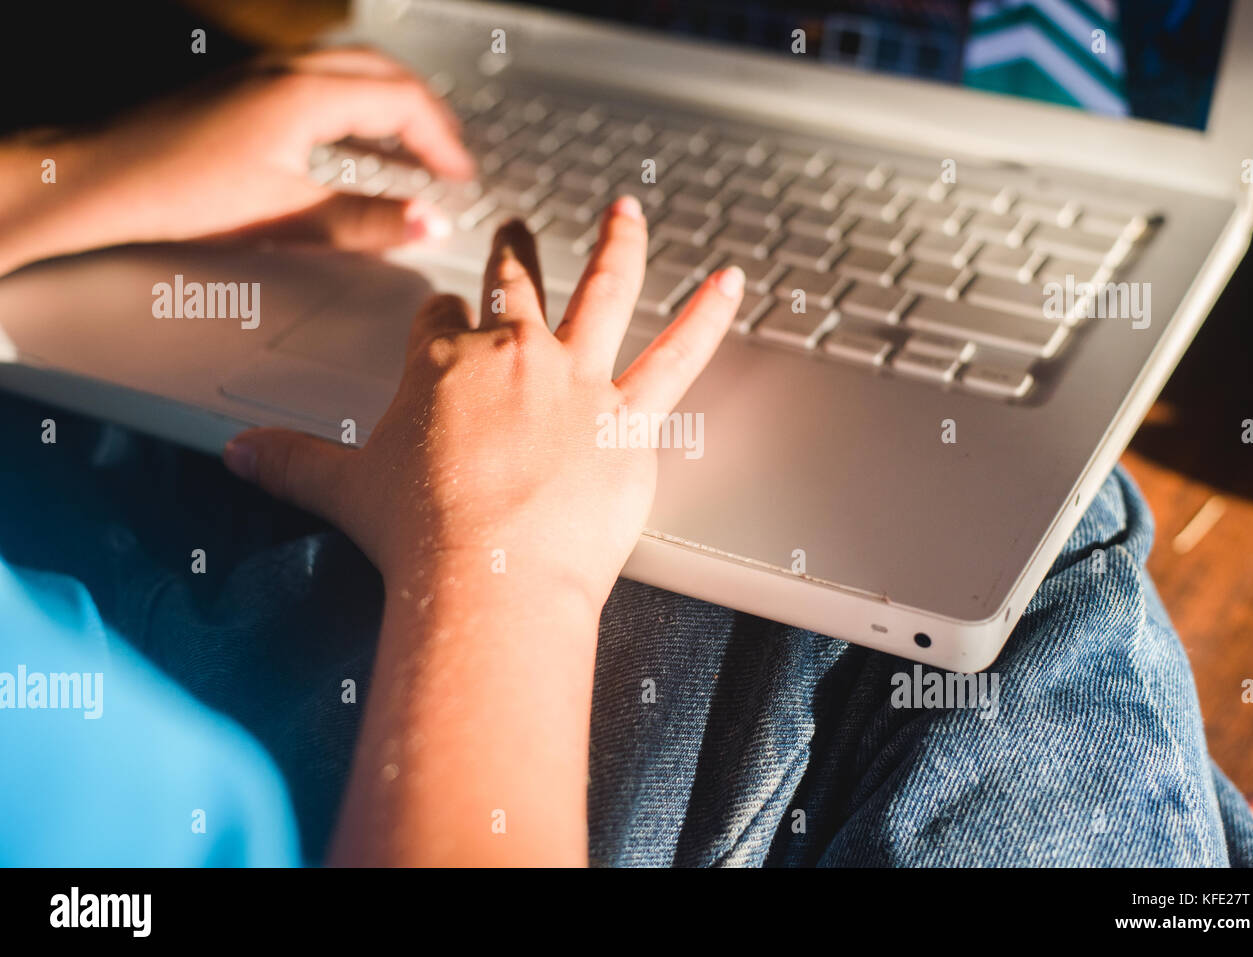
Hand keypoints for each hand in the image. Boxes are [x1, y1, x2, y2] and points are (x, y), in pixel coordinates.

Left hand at [0, 47, 470, 273]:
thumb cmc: (180, 191)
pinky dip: (356, 101)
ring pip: (352, 69)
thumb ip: (365, 220)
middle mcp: (288, 71)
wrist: (100, 176)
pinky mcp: (245, 87)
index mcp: (306, 95)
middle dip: (427, 113)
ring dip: (393, 101)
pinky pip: (321, 77)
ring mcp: (264, 73)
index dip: (442, 140)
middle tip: (450, 156)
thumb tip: (430, 224)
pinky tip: (351, 136)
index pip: (402, 101)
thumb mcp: (286, 215)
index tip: (461, 176)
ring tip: (413, 144)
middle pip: (384, 72)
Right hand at [224, 199, 741, 864]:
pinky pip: (677, 357)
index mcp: (442, 365)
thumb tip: (237, 455)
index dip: (437, 320)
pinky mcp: (629, 420)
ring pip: (603, 292)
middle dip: (514, 255)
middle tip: (518, 229)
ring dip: (617, 246)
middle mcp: (513, 356)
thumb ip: (291, 463)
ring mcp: (577, 381)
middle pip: (514, 287)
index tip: (439, 318)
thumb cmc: (418, 536)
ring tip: (629, 211)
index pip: (438, 321)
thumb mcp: (341, 489)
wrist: (489, 577)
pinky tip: (731, 284)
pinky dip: (706, 318)